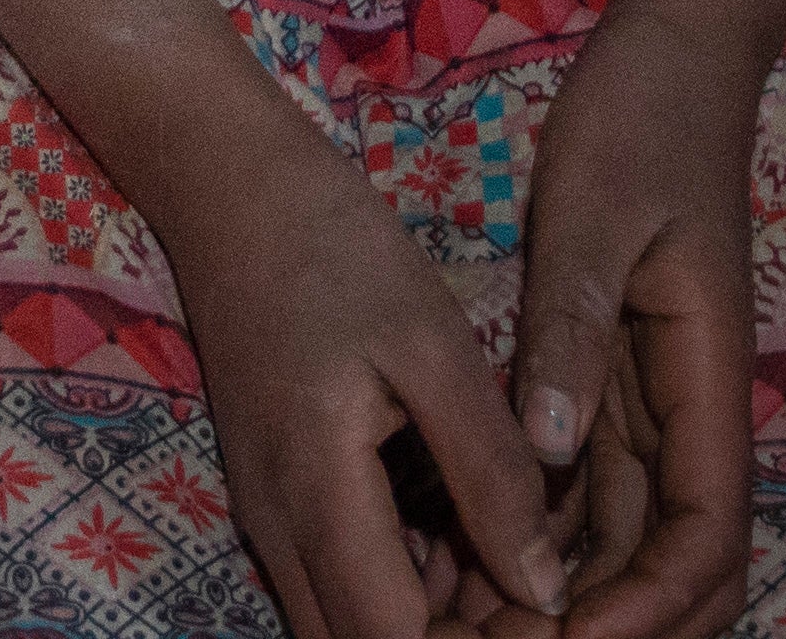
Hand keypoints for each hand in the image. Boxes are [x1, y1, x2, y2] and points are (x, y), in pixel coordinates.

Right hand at [145, 96, 572, 638]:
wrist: (231, 190)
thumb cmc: (338, 250)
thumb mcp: (435, 348)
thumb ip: (490, 472)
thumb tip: (542, 585)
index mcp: (317, 494)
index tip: (553, 614)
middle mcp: (278, 530)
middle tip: (538, 592)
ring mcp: (267, 517)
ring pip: (348, 626)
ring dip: (432, 621)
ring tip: (516, 564)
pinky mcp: (274, 497)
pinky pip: (336, 583)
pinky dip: (405, 585)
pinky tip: (465, 536)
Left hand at [506, 12, 757, 638]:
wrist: (667, 61)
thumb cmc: (639, 124)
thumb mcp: (595, 214)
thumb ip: (575, 325)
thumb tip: (553, 449)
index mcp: (709, 380)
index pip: (706, 535)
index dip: (651, 605)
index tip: (569, 634)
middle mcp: (690, 411)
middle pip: (678, 566)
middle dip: (611, 624)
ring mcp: (653, 405)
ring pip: (627, 541)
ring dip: (570, 594)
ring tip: (473, 623)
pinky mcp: (612, 386)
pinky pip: (590, 491)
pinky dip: (545, 538)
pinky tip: (470, 560)